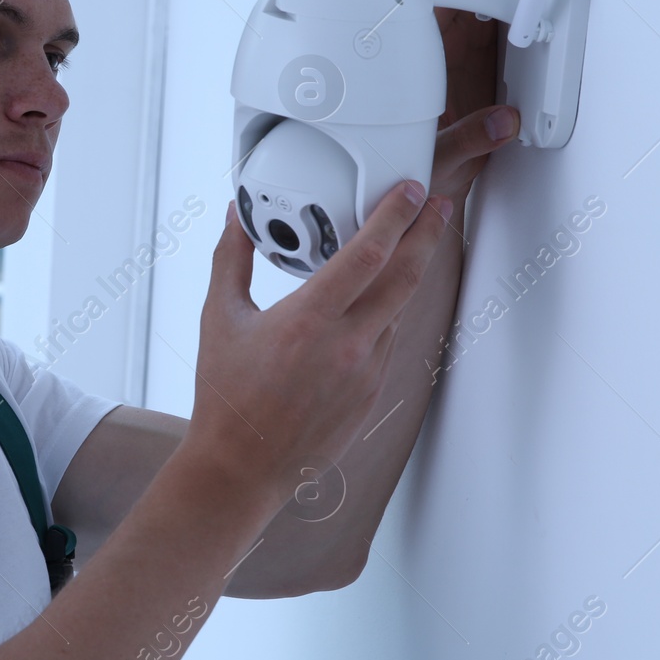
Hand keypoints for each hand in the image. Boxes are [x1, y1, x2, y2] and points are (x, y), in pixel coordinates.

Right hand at [185, 182, 452, 501]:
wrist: (242, 468)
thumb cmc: (227, 399)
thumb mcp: (219, 318)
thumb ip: (231, 260)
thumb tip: (235, 217)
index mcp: (309, 321)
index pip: (369, 255)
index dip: (396, 216)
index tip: (410, 191)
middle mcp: (346, 346)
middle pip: (406, 277)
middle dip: (428, 234)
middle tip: (439, 205)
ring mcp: (366, 372)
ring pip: (399, 309)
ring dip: (410, 272)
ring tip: (412, 242)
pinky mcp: (371, 393)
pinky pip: (388, 340)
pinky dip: (388, 311)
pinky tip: (378, 299)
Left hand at [430, 0, 522, 205]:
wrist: (414, 198)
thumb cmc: (412, 174)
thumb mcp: (441, 159)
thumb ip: (471, 139)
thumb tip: (503, 121)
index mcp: (414, 60)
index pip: (438, 1)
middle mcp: (429, 47)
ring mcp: (447, 47)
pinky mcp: (467, 54)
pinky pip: (477, 4)